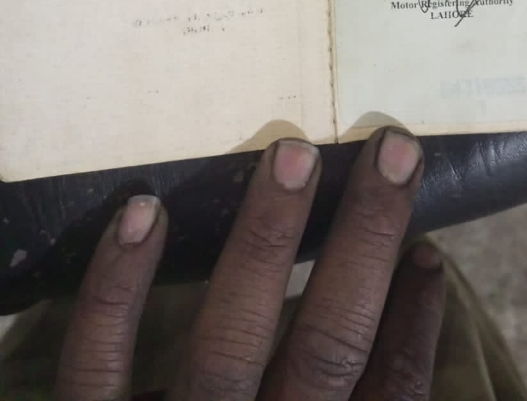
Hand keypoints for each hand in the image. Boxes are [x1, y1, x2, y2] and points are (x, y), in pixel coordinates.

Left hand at [54, 128, 445, 399]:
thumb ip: (363, 395)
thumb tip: (414, 297)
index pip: (391, 394)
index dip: (414, 324)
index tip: (429, 252)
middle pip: (327, 346)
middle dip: (364, 240)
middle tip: (393, 151)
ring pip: (227, 340)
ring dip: (265, 238)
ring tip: (293, 156)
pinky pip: (97, 358)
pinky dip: (116, 283)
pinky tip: (144, 210)